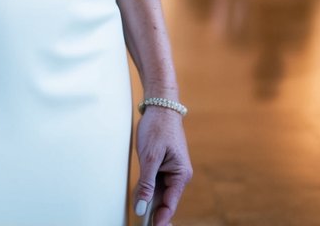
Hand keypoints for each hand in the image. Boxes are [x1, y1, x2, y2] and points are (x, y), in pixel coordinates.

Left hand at [132, 108, 191, 225]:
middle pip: (164, 200)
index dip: (160, 219)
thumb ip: (146, 183)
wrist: (161, 104)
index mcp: (181, 174)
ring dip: (148, 199)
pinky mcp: (164, 164)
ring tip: (138, 209)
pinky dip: (147, 188)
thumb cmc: (158, 127)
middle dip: (153, 211)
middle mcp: (178, 175)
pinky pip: (156, 181)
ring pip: (159, 192)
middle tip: (141, 220)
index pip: (170, 204)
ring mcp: (171, 170)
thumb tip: (142, 207)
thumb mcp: (150, 156)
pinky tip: (139, 194)